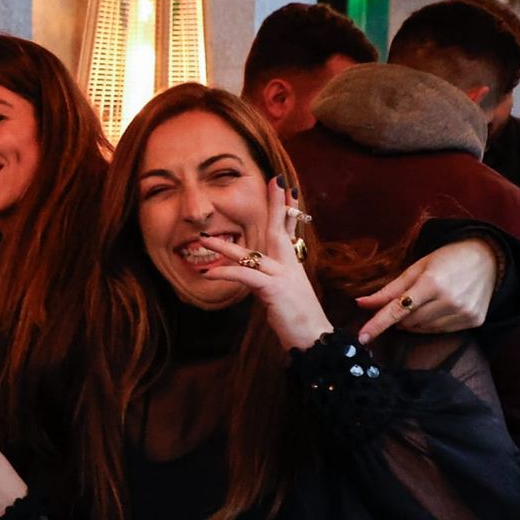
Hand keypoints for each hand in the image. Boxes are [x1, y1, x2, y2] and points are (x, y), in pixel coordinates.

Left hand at [197, 178, 333, 350]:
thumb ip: (269, 278)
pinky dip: (226, 272)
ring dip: (225, 247)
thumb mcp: (283, 293)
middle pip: (279, 230)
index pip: (289, 231)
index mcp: (292, 266)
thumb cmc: (297, 319)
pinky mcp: (274, 291)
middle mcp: (289, 267)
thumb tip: (254, 270)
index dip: (287, 209)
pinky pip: (246, 276)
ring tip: (204, 238)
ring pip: (253, 254)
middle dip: (276, 204)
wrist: (314, 339)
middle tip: (275, 179)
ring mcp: (283, 277)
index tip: (287, 187)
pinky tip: (209, 272)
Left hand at [355, 237, 496, 342]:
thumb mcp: (416, 268)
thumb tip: (360, 303)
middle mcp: (449, 300)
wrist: (489, 259)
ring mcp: (463, 313)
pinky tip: (440, 308)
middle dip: (400, 316)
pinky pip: (441, 331)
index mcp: (432, 283)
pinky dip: (432, 323)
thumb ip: (389, 290)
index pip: (397, 310)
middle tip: (407, 301)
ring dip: (415, 321)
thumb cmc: (448, 259)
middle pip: (408, 322)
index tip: (361, 338)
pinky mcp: (474, 321)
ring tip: (426, 301)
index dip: (377, 324)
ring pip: (422, 329)